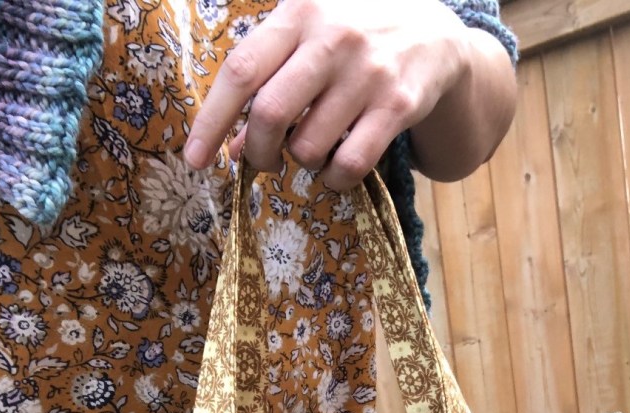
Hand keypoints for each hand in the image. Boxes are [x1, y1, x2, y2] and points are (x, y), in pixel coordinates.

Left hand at [184, 0, 479, 190]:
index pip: (241, 71)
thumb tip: (230, 148)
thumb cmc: (351, 36)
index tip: (194, 160)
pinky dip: (333, 180)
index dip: (211, 121)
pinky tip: (335, 170)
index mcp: (299, 13)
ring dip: (300, 164)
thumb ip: (267, 82)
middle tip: (261, 161)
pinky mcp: (398, 105)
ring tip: (311, 151)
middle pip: (270, 114)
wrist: (435, 31)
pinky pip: (349, 164)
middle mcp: (332, 38)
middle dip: (257, 151)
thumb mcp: (306, 39)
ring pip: (309, 146)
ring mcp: (368, 72)